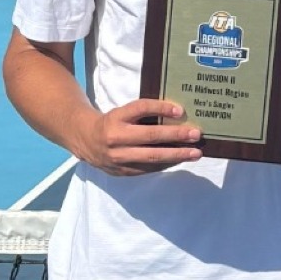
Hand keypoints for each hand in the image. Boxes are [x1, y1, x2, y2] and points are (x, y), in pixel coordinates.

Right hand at [72, 98, 202, 175]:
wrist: (84, 140)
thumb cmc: (112, 122)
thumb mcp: (122, 113)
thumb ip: (144, 114)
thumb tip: (177, 115)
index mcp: (116, 117)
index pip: (141, 108)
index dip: (160, 108)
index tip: (180, 110)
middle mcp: (115, 137)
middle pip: (150, 136)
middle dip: (176, 135)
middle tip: (196, 134)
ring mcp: (118, 157)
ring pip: (151, 157)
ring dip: (176, 155)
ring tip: (195, 153)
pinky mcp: (121, 171)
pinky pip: (147, 168)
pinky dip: (165, 164)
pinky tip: (179, 160)